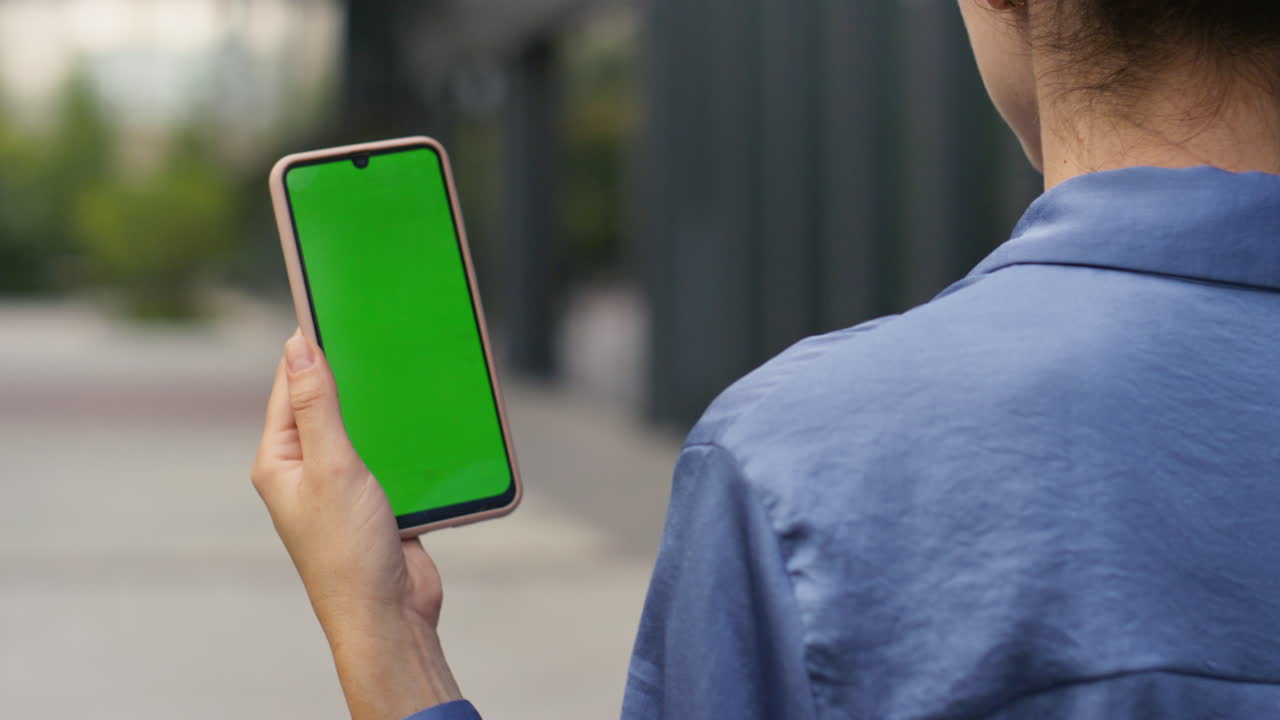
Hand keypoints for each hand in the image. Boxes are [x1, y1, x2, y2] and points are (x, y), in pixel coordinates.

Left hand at [252, 330, 461, 719]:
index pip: (289, 387)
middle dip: (350, 374)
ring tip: (404, 372)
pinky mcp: (377, 501)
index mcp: (279, 461)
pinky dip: (405, 438)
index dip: (308, 349)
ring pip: (362, 429)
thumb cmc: (349, 551)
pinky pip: (389, 455)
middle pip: (326, 404)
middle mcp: (305, 471)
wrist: (389, 614)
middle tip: (376, 334)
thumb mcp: (332, 466)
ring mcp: (341, 487)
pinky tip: (424, 420)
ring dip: (382, 409)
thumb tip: (297, 346)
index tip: (329, 308)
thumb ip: (316, 405)